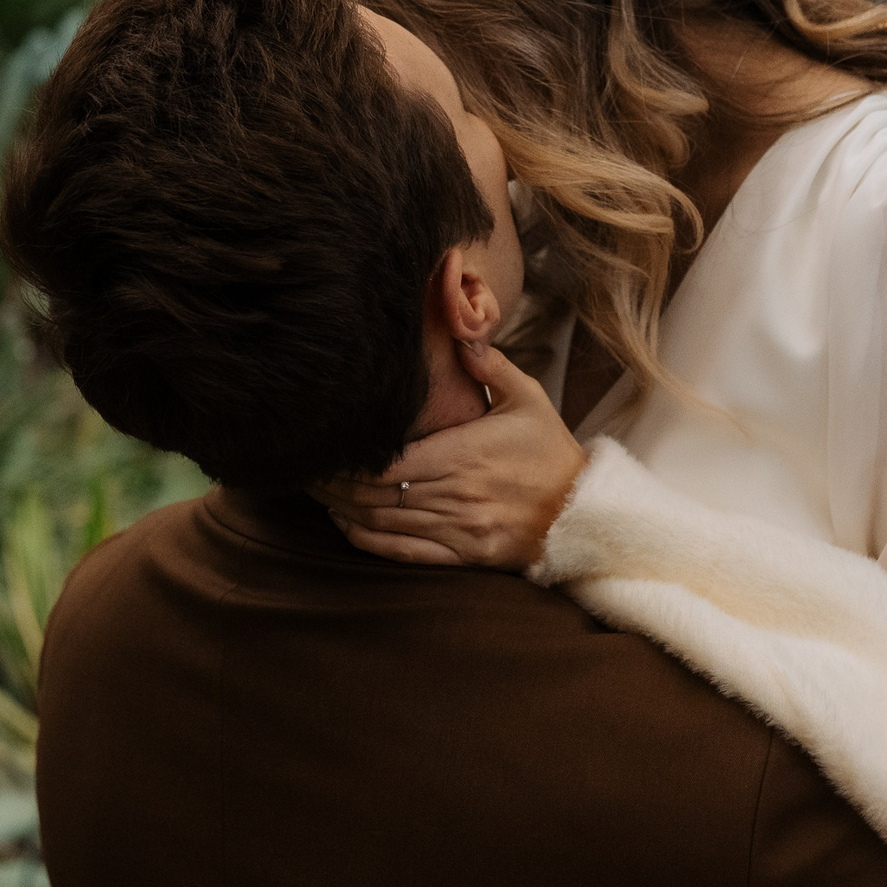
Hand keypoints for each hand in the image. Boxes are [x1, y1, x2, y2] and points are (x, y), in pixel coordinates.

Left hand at [312, 339, 587, 570]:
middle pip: (375, 495)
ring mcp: (459, 530)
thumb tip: (459, 330)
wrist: (584, 510)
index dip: (347, 461)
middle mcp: (457, 495)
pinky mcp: (464, 555)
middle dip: (333, 484)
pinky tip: (346, 523)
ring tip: (316, 491)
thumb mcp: (527, 397)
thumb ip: (489, 364)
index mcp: (466, 454)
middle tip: (302, 467)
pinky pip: (403, 553)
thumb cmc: (549, 450)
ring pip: (383, 524)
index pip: (388, 463)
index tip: (321, 446)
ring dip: (343, 509)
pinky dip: (367, 540)